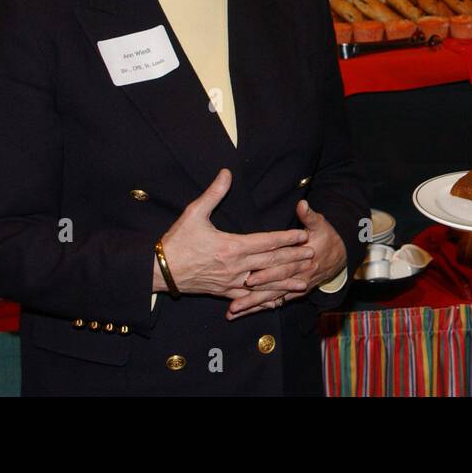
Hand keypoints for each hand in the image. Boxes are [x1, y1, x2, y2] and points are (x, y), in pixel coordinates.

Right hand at [158, 168, 312, 297]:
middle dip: (293, 258)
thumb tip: (226, 172)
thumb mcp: (194, 213)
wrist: (160, 270)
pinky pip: (249, 298)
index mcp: (231, 246)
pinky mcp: (224, 293)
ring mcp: (230, 282)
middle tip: (312, 255)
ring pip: (264, 283)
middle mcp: (235, 267)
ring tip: (303, 283)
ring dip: (285, 282)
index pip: (266, 241)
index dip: (286, 238)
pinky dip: (265, 299)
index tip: (302, 235)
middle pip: (271, 262)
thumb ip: (214, 193)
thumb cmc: (177, 240)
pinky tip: (277, 300)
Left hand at [227, 199, 346, 319]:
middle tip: (235, 303)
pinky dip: (260, 307)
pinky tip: (244, 313)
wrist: (340, 256)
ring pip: (272, 298)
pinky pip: (275, 302)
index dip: (266, 274)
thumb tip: (302, 204)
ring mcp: (296, 287)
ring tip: (233, 312)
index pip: (282, 269)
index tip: (249, 279)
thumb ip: (309, 215)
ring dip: (253, 306)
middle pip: (273, 288)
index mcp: (303, 260)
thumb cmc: (326, 237)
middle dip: (254, 296)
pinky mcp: (294, 292)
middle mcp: (299, 277)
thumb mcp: (320, 224)